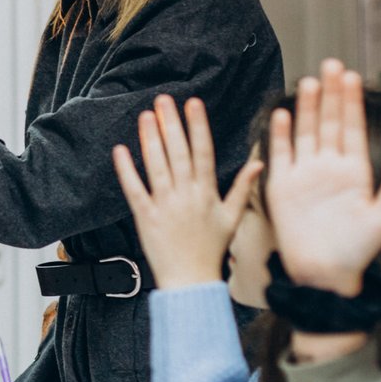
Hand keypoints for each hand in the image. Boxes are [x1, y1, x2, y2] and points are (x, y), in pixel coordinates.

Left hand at [112, 95, 261, 288]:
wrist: (191, 280)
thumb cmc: (212, 250)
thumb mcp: (232, 218)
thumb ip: (242, 188)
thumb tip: (259, 163)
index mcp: (208, 193)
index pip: (204, 152)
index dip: (198, 126)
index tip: (193, 103)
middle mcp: (187, 195)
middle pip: (179, 153)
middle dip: (171, 124)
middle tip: (164, 100)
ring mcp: (165, 205)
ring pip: (157, 166)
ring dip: (151, 139)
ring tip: (146, 116)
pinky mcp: (146, 217)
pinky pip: (135, 189)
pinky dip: (127, 170)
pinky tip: (121, 150)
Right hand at [265, 60, 380, 294]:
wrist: (323, 276)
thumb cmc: (356, 252)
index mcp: (355, 173)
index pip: (353, 129)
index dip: (353, 103)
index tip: (352, 76)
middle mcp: (329, 169)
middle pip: (330, 124)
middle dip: (332, 95)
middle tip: (332, 65)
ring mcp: (305, 176)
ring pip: (307, 133)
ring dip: (309, 108)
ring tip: (311, 81)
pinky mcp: (282, 187)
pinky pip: (281, 155)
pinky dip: (281, 135)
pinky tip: (283, 114)